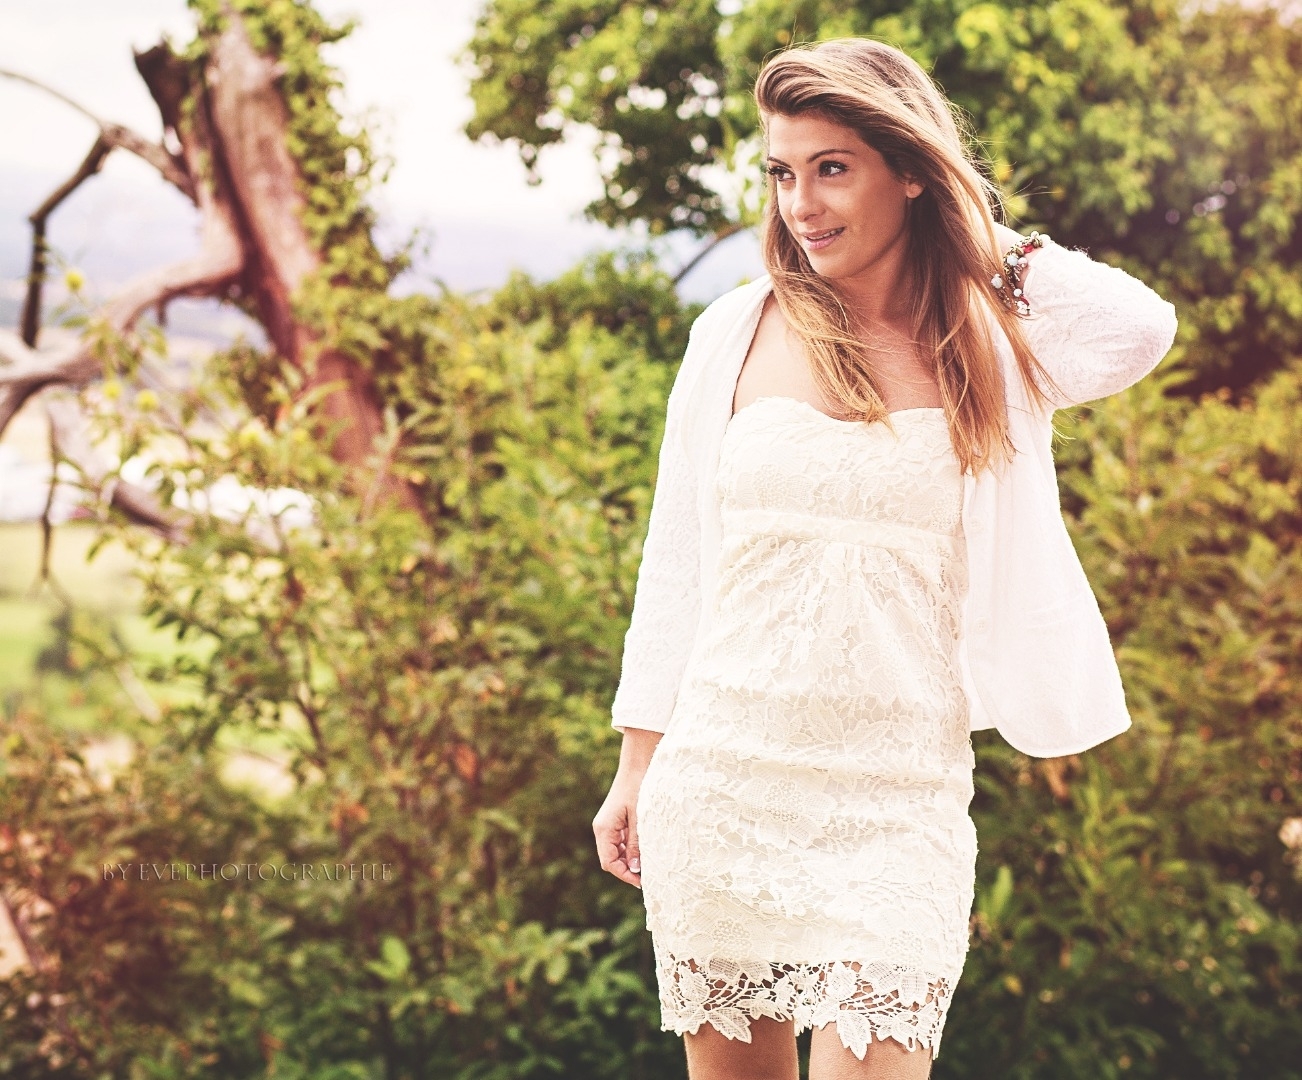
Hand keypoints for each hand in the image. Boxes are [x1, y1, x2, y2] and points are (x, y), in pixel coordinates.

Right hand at [593, 728, 661, 888]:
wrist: (637, 764)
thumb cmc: (638, 789)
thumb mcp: (639, 819)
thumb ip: (636, 845)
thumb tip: (635, 869)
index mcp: (604, 829)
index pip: (609, 862)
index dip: (624, 874)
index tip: (641, 882)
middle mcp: (602, 829)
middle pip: (611, 859)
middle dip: (627, 869)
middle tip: (647, 875)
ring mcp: (608, 825)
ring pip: (616, 851)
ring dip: (630, 859)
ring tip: (649, 863)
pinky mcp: (615, 821)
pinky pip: (620, 842)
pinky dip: (631, 848)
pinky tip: (645, 849)